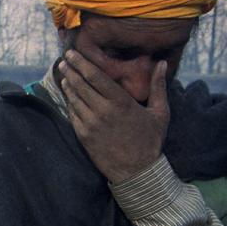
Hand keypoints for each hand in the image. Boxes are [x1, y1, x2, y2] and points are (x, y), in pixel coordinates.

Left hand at [59, 50, 168, 183]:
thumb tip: (163, 63)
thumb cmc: (150, 140)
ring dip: (67, 84)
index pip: (96, 76)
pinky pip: (72, 114)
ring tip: (64, 73)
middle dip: (70, 69)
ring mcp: (91, 124)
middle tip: (63, 59)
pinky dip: (69, 102)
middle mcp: (103, 111)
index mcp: (121, 102)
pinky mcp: (83, 136)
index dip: (81, 63)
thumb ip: (158, 86)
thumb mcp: (160, 112)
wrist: (136, 171)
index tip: (72, 53)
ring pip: (74, 98)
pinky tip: (68, 94)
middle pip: (81, 84)